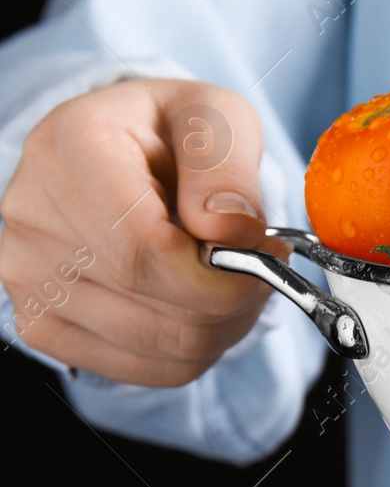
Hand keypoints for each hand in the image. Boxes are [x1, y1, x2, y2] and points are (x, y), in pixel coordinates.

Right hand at [0, 78, 281, 385]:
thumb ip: (225, 162)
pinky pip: (145, 369)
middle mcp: (29, 215)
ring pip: (159, 345)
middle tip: (263, 265)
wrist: (126, 152)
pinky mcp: (42, 324)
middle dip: (234, 296)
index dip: (221, 269)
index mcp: (68, 150)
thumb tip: (231, 229)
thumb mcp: (215, 116)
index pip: (143, 249)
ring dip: (224, 324)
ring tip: (234, 279)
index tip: (267, 251)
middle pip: (153, 302)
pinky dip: (195, 349)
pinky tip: (201, 304)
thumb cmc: (173, 133)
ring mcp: (26, 276)